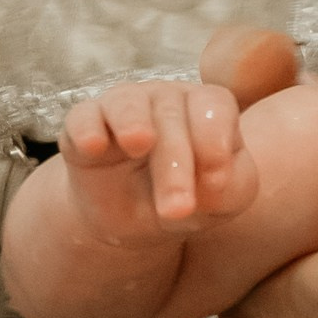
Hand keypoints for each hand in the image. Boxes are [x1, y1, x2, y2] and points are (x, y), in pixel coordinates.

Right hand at [58, 78, 258, 247]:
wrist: (136, 220)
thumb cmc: (191, 199)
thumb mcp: (224, 201)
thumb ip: (234, 186)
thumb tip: (213, 179)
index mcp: (206, 108)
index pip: (214, 106)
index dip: (215, 138)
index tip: (216, 180)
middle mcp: (166, 98)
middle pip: (172, 114)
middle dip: (176, 163)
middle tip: (177, 209)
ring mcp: (124, 106)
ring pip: (128, 103)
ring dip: (134, 124)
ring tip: (139, 143)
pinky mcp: (85, 125)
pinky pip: (83, 117)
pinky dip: (86, 129)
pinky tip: (93, 146)